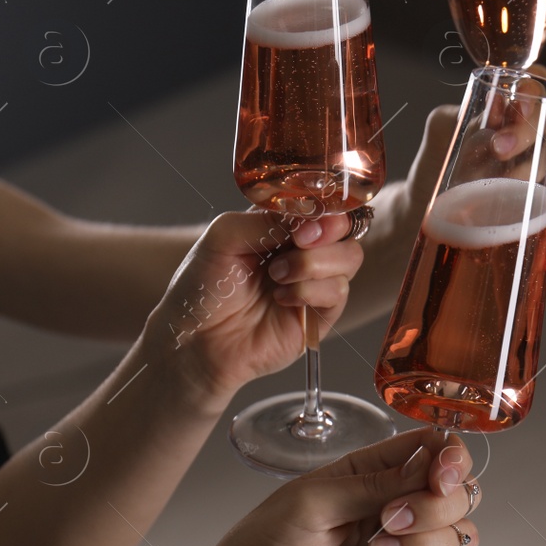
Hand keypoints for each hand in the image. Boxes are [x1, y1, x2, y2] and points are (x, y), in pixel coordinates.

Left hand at [147, 211, 363, 400]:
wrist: (195, 342)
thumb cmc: (200, 289)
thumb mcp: (223, 236)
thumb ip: (266, 219)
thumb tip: (311, 215)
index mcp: (280, 225)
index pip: (321, 203)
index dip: (322, 205)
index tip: (303, 218)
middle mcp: (302, 250)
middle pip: (345, 227)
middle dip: (327, 230)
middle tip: (299, 241)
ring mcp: (314, 282)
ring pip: (350, 257)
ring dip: (314, 263)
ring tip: (277, 275)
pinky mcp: (320, 315)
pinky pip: (339, 292)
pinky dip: (310, 291)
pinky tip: (281, 298)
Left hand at [193, 427, 478, 545]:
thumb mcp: (314, 499)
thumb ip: (378, 482)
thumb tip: (431, 464)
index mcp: (373, 473)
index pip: (435, 451)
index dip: (450, 460)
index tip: (441, 476)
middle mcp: (395, 508)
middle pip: (458, 496)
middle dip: (434, 509)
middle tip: (388, 521)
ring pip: (458, 540)